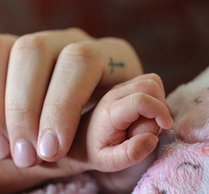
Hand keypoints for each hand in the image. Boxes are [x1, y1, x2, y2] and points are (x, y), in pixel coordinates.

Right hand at [0, 28, 142, 167]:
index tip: (49, 150)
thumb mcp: (113, 142)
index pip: (80, 60)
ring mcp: (23, 44)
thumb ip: (127, 138)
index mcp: (103, 54)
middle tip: (22, 155)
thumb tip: (148, 129)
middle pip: (32, 49)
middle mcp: (62, 41)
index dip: (61, 104)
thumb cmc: (91, 138)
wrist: (56, 134)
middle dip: (21, 108)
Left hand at [68, 74, 173, 192]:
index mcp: (110, 111)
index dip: (160, 111)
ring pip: (152, 82)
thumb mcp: (109, 162)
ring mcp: (119, 88)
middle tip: (152, 127)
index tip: (166, 128)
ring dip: (159, 101)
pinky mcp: (125, 87)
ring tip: (147, 122)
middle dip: (161, 106)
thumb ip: (130, 154)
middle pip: (150, 84)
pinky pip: (149, 84)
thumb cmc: (95, 151)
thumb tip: (152, 139)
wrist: (79, 139)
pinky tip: (146, 116)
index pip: (141, 99)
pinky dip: (155, 98)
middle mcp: (114, 94)